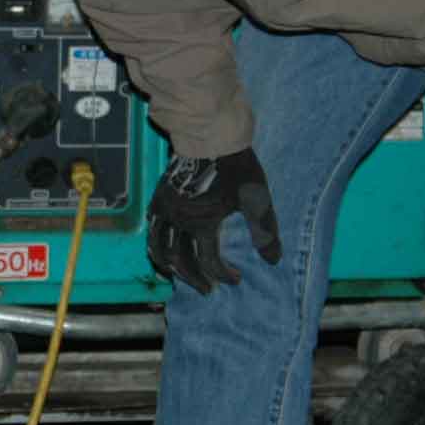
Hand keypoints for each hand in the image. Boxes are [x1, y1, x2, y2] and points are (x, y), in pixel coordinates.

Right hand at [147, 147, 283, 293]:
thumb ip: (265, 232)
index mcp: (202, 224)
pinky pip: (151, 228)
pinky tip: (165, 247)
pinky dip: (156, 244)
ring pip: (158, 248)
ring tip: (179, 276)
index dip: (223, 275)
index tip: (236, 279)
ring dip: (169, 266)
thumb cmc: (236, 167)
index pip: (208, 262)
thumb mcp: (256, 200)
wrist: (210, 136)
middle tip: (208, 288)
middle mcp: (178, 221)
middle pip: (180, 261)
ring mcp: (165, 209)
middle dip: (194, 279)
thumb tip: (273, 260)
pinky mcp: (159, 197)